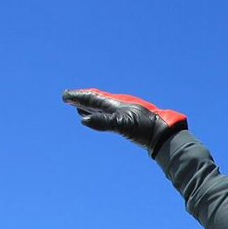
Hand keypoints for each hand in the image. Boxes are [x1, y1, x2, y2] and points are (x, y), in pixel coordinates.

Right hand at [62, 88, 187, 156]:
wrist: (162, 133)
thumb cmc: (144, 127)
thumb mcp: (123, 125)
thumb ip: (103, 122)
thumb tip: (83, 120)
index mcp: (114, 104)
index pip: (92, 98)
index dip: (78, 97)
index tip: (65, 95)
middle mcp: (116, 106)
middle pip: (95, 100)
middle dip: (81, 99)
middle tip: (68, 98)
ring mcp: (122, 113)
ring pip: (101, 107)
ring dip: (89, 106)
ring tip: (78, 106)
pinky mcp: (126, 122)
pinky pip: (107, 115)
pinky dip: (98, 115)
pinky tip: (97, 117)